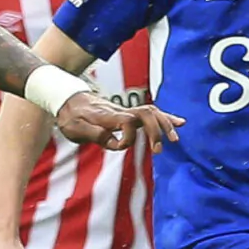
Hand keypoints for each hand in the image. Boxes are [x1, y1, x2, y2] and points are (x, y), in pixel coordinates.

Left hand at [52, 91, 181, 152]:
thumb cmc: (70, 116)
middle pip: (145, 114)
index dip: (127, 137)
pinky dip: (165, 117)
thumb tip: (114, 142)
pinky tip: (179, 123)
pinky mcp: (128, 113)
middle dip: (155, 131)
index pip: (125, 122)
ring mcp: (125, 110)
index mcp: (105, 115)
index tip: (118, 147)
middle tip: (158, 150)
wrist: (68, 98)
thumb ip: (93, 135)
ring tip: (174, 139)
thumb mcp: (73, 128)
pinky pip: (150, 112)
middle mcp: (119, 111)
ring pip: (151, 111)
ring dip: (164, 124)